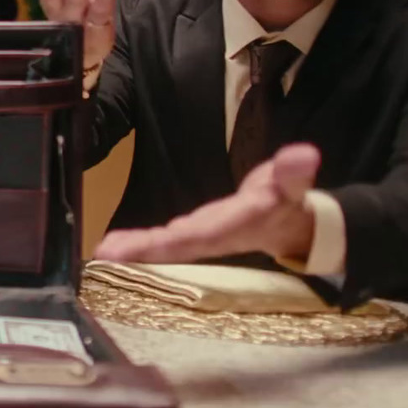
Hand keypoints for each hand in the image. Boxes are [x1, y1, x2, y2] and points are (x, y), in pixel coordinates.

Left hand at [93, 144, 320, 263]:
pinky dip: (139, 244)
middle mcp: (211, 238)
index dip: (179, 239)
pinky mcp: (190, 234)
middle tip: (108, 253)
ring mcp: (198, 238)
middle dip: (143, 250)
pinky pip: (161, 242)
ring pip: (163, 246)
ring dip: (134, 250)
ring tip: (103, 252)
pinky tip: (112, 246)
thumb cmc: (286, 202)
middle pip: (174, 246)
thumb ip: (293, 173)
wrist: (288, 226)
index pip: (204, 233)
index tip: (156, 241)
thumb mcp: (291, 187)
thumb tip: (304, 154)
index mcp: (233, 226)